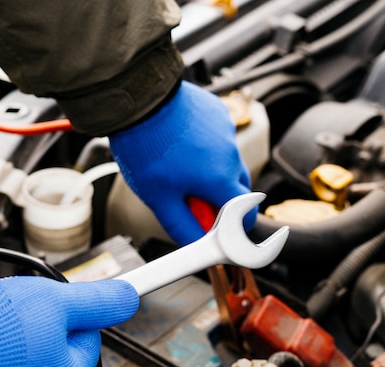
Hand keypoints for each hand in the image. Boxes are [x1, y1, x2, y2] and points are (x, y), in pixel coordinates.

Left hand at [109, 81, 255, 245]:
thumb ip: (183, 227)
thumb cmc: (146, 147)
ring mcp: (226, 131)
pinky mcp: (217, 113)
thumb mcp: (160, 199)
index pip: (245, 215)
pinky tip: (180, 144)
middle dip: (221, 201)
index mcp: (220, 179)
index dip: (236, 228)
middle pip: (237, 189)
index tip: (223, 231)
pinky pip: (219, 139)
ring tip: (179, 168)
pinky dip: (206, 147)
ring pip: (226, 163)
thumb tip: (197, 247)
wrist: (139, 101)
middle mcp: (230, 154)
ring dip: (211, 173)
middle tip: (192, 202)